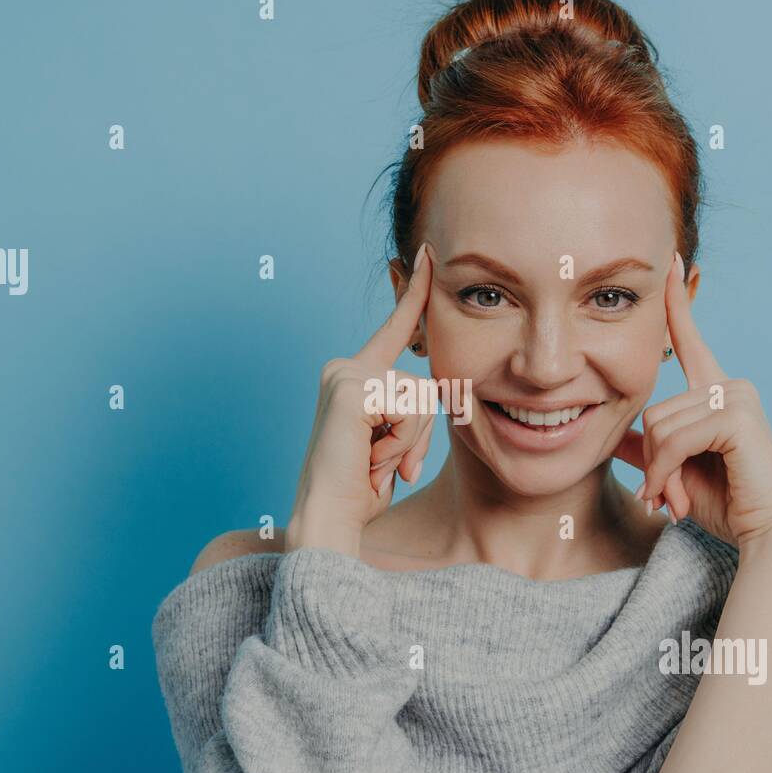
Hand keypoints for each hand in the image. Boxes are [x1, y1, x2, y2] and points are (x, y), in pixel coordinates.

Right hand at [284, 242, 437, 556]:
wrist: (328, 519)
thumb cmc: (359, 491)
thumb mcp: (395, 444)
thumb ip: (410, 414)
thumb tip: (443, 392)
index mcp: (354, 376)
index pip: (396, 328)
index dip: (415, 292)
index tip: (429, 254)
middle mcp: (344, 368)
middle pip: (424, 383)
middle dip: (419, 433)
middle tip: (385, 463)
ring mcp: (345, 375)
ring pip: (421, 399)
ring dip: (410, 443)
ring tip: (375, 463)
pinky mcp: (351, 389)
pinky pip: (410, 410)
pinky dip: (400, 444)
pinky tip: (369, 459)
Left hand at [614, 251, 771, 549]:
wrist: (764, 534)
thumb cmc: (726, 504)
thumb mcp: (674, 472)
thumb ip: (648, 448)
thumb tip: (615, 436)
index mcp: (715, 393)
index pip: (688, 340)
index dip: (676, 303)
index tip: (670, 260)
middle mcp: (729, 386)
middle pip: (653, 409)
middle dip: (653, 461)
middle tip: (665, 495)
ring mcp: (736, 397)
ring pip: (660, 426)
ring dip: (658, 473)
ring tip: (673, 499)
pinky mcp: (737, 416)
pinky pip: (675, 438)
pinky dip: (667, 472)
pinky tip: (676, 496)